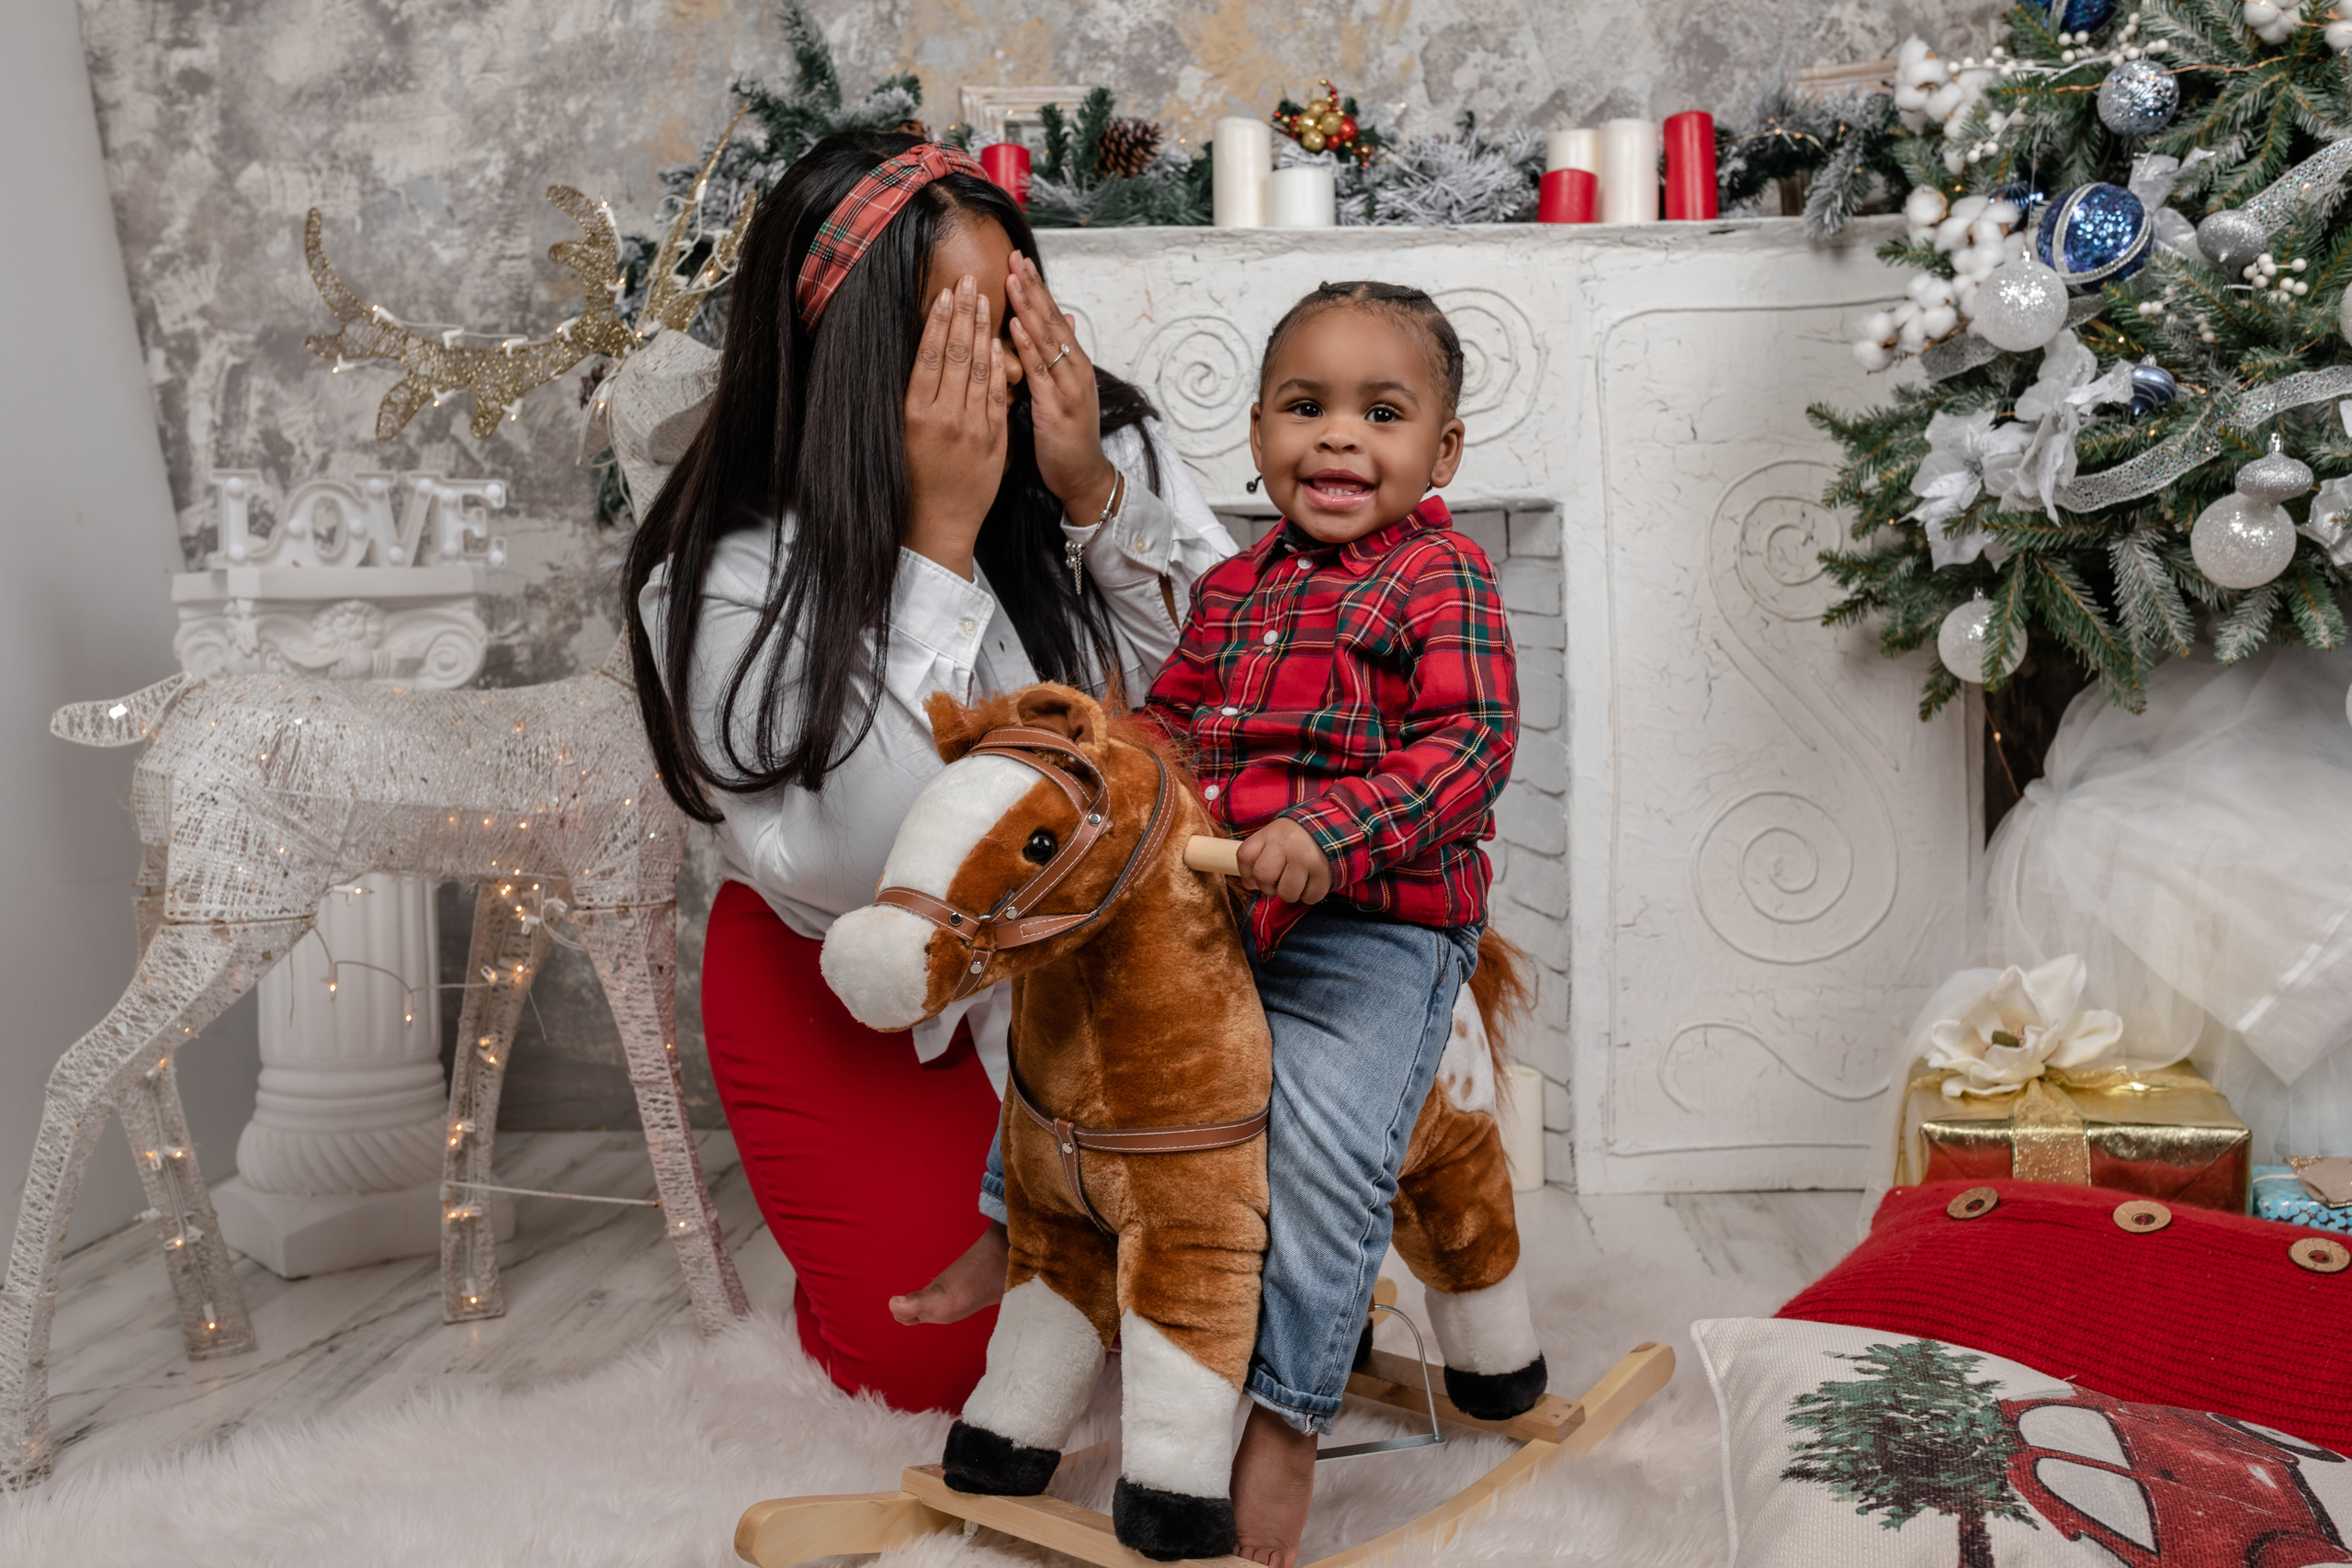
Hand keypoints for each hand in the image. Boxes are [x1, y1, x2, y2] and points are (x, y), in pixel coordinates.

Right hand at [903, 275, 1009, 577]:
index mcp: (915, 412)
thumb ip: (916, 397)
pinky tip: (1000, 342)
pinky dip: (999, 368)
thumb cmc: (915, 478)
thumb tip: (919, 357)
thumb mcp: (905, 434)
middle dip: (964, 313)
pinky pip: (997, 396)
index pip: (928, 355)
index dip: (939, 321)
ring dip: (984, 330)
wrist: (937, 523)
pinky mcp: (993, 441)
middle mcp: (943, 416)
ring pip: (979, 369)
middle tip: (969, 280)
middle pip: (955, 354)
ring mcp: (971, 428)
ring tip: (986, 299)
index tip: (946, 293)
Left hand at [1006, 253, 1117, 523]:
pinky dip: (1027, 347)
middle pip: (1052, 321)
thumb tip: (1071, 320)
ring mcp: (1068, 388)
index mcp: (1075, 364)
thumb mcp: (1069, 390)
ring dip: (1028, 308)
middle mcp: (1075, 370)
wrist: (1083, 476)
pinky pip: (1040, 372)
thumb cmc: (1069, 436)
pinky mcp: (1056, 408)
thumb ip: (1065, 355)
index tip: (1020, 262)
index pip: (1055, 318)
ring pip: (1047, 341)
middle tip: (1015, 257)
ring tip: (1012, 280)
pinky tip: (1015, 326)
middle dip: (1033, 288)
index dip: (1038, 289)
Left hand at [1234, 818, 1331, 905]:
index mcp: (1271, 833)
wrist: (1333, 829)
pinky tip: (1311, 881)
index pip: (1245, 857)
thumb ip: (1257, 859)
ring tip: (1296, 880)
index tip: (1256, 873)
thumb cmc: (1296, 839)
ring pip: (1287, 893)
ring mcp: (1307, 859)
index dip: (1247, 872)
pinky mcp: (1324, 873)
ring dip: (1290, 893)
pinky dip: (1309, 895)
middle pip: (1263, 877)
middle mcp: (1288, 844)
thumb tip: (1248, 885)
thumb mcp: (1273, 838)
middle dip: (1268, 886)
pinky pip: (1309, 898)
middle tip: (1279, 880)